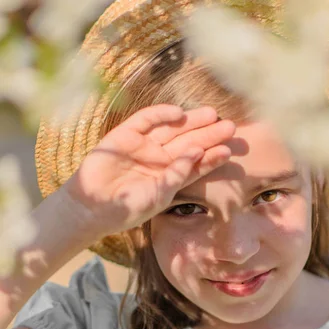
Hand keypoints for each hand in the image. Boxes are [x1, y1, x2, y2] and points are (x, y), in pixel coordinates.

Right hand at [63, 104, 234, 239]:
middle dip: (208, 135)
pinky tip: (179, 114)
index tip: (230, 150)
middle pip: (189, 143)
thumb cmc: (127, 208)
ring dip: (191, 122)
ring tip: (212, 114)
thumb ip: (178, 175)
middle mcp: (159, 160)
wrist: (92, 207)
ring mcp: (143, 146)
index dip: (212, 157)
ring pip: (172, 129)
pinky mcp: (126, 134)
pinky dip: (161, 114)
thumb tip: (198, 153)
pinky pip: (146, 120)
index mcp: (170, 178)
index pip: (196, 165)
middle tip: (230, 126)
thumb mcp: (159, 196)